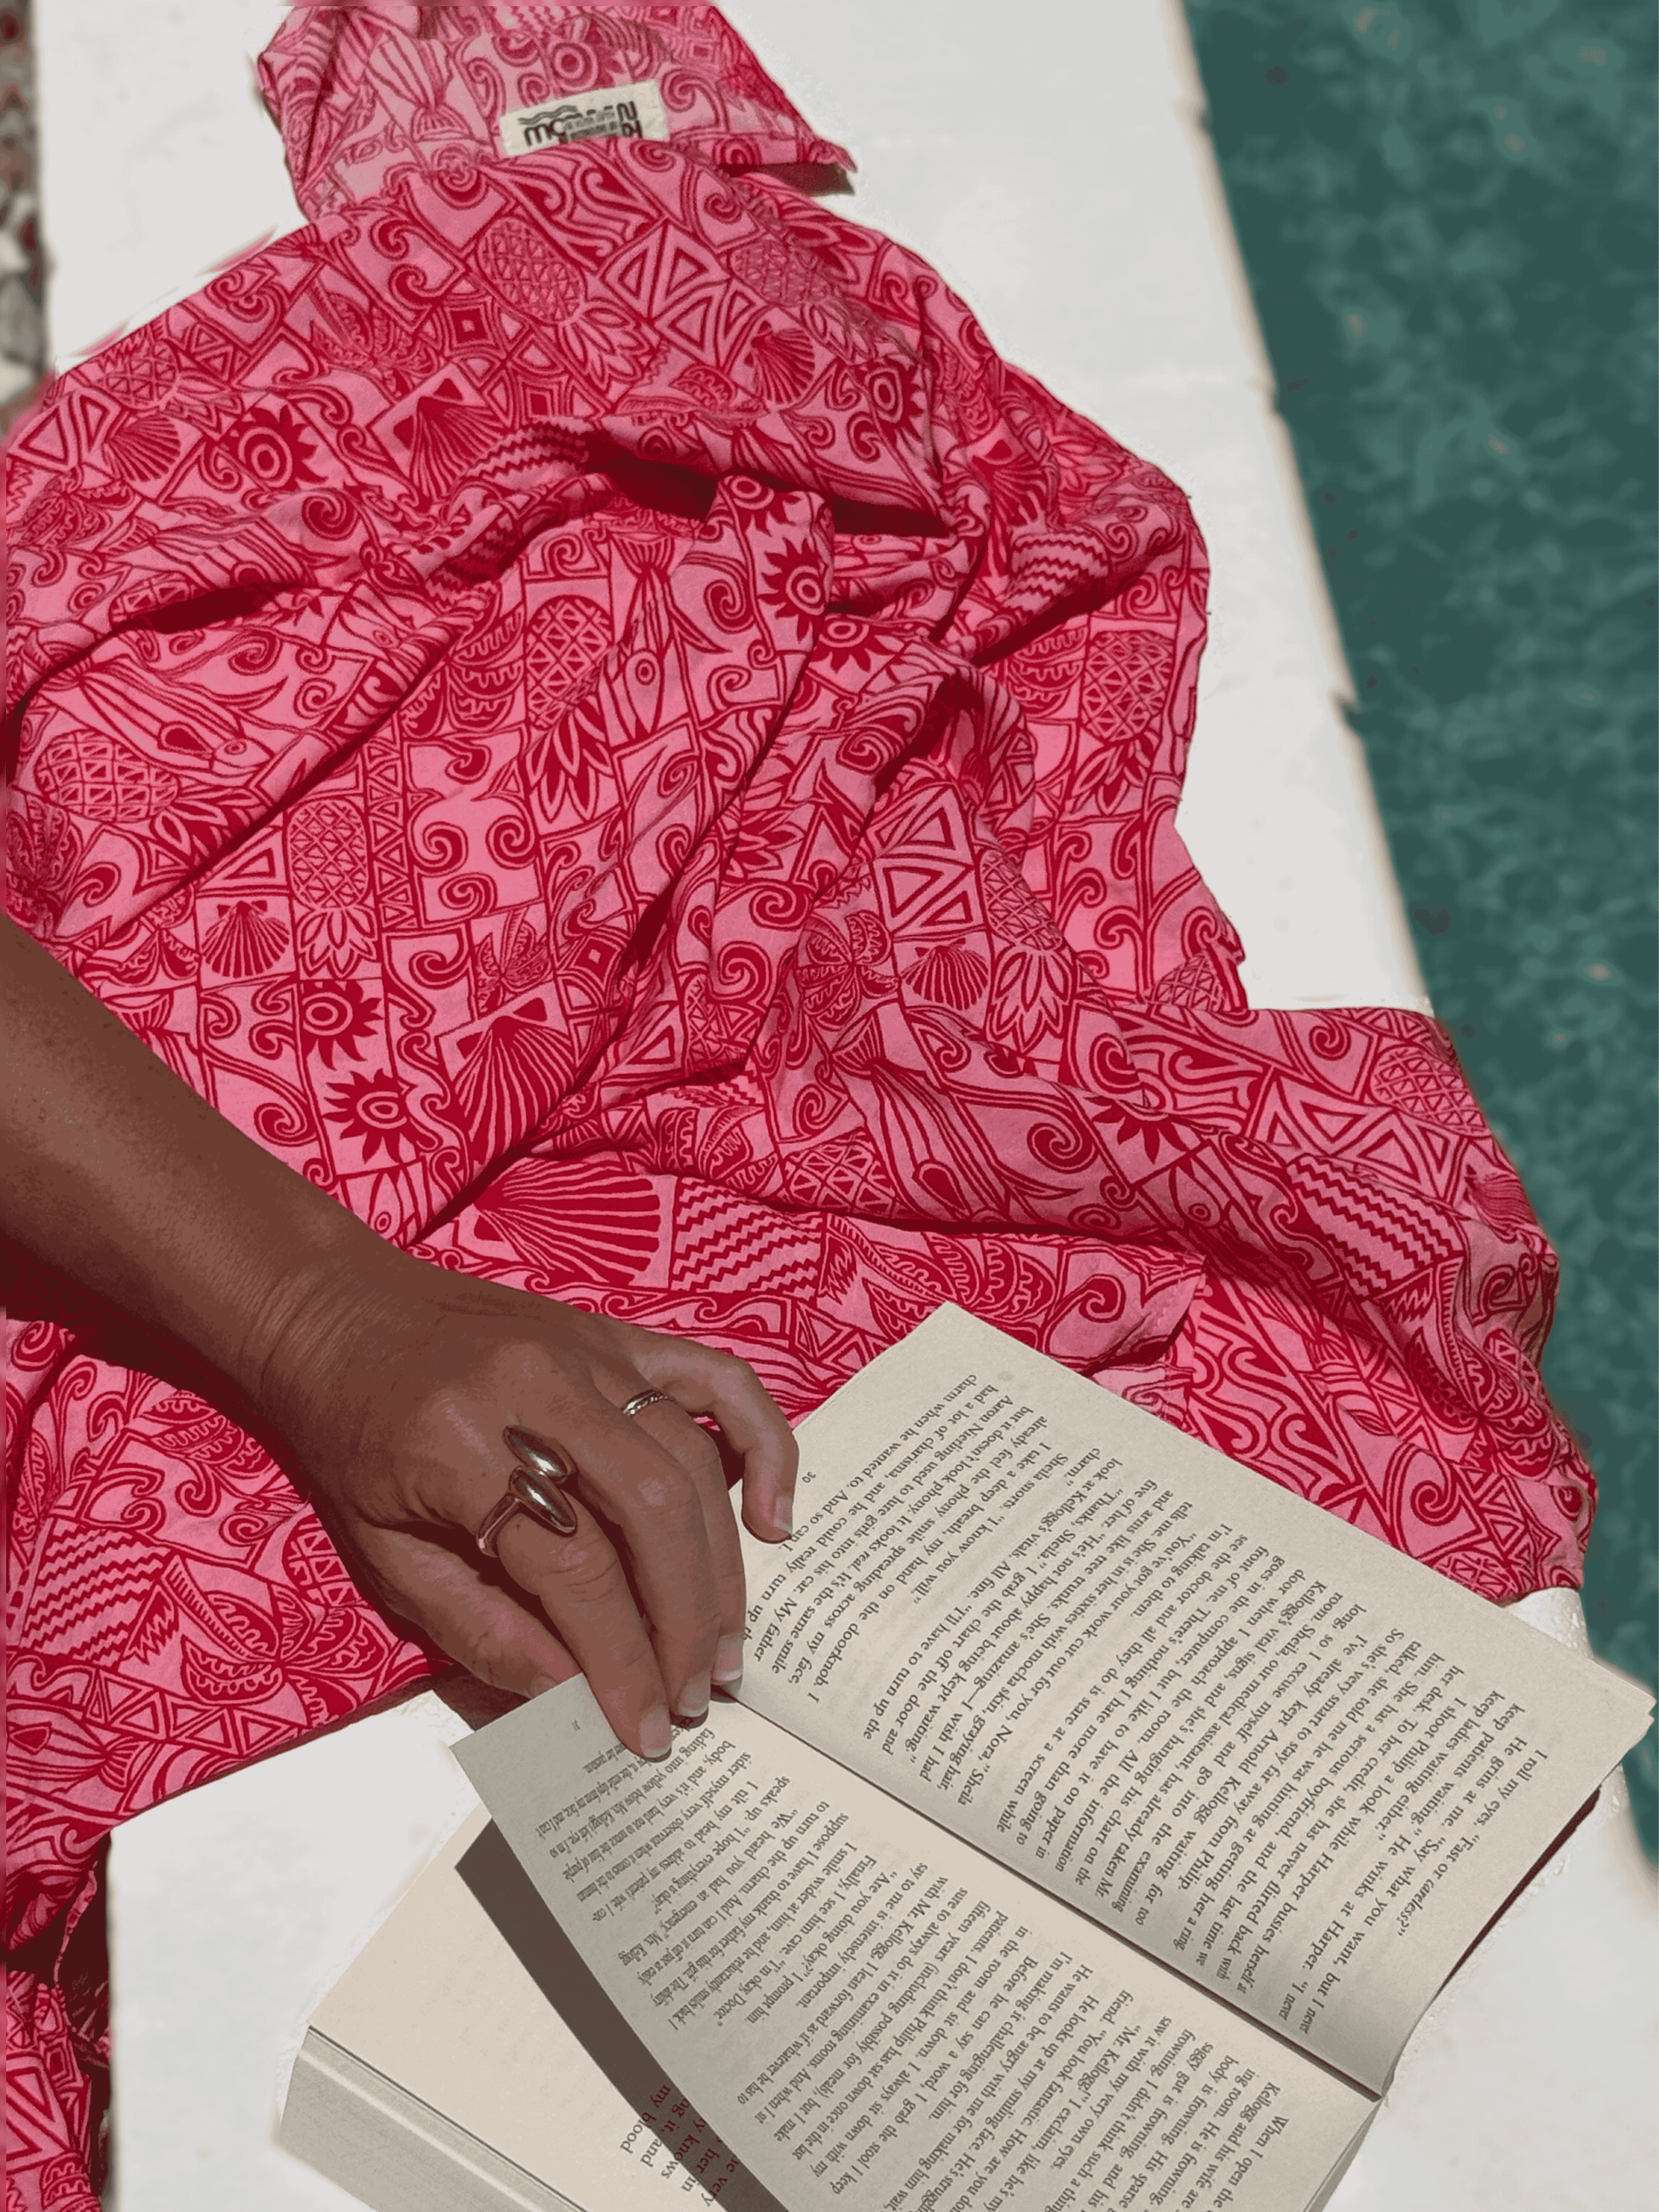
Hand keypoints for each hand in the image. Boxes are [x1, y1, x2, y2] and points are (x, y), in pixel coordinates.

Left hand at [256, 1249, 795, 1757]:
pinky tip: (774, 1517)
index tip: (644, 1729)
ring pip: (693, 1461)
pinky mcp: (621, 1335)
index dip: (619, 1660)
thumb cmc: (349, 1433)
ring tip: (721, 1649)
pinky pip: (717, 1380)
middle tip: (694, 1697)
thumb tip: (566, 1692)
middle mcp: (541, 1389)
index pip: (575, 1569)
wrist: (336, 1308)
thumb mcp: (381, 1548)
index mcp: (466, 1444)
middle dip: (686, 1622)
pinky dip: (763, 1445)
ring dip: (720, 1567)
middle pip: (653, 1515)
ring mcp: (593, 1352)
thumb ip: (474, 1624)